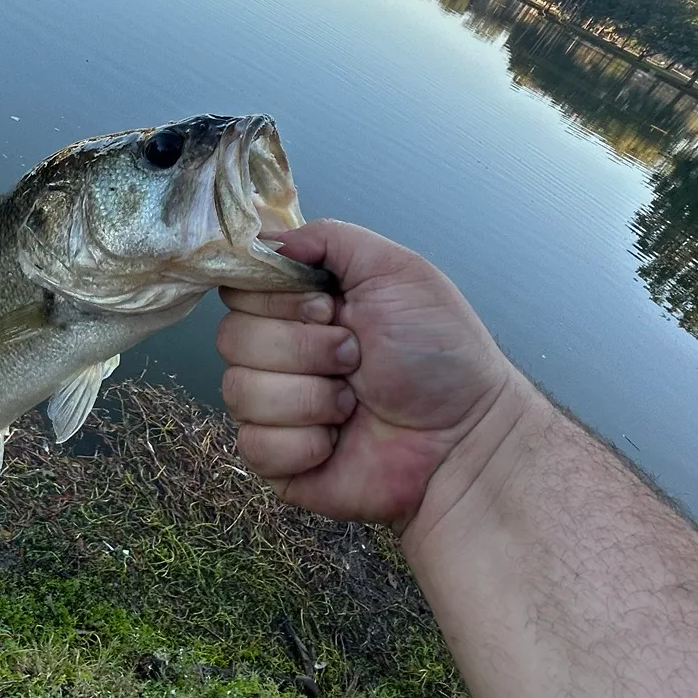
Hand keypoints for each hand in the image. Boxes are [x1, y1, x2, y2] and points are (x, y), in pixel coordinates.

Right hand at [216, 220, 535, 533]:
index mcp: (300, 307)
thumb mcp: (396, 270)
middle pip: (230, 339)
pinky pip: (254, 445)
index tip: (328, 308)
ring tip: (354, 403)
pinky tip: (338, 442)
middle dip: (303, 349)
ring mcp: (274, 407)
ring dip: (309, 398)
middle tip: (356, 358)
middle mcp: (279, 353)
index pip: (239, 290)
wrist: (467, 436)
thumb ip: (328, 238)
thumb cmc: (441, 355)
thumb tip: (264, 239)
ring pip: (239, 393)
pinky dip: (303, 442)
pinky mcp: (277, 458)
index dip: (276, 301)